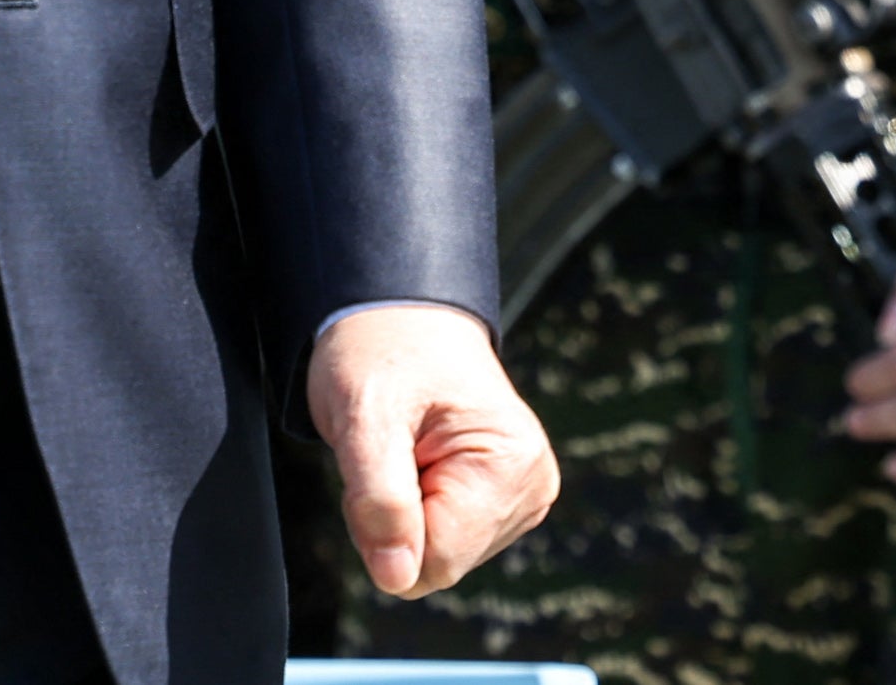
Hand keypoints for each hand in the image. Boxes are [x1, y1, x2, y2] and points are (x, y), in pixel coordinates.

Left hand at [305, 301, 555, 597]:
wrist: (400, 316)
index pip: (437, 560)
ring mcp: (522, 495)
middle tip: (385, 452)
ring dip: (401, 516)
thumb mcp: (365, 414)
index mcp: (511, 464)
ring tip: (402, 450)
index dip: (383, 528)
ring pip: (437, 558)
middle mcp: (531, 486)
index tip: (376, 463)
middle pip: (439, 564)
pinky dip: (414, 511)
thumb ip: (379, 500)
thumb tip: (396, 580)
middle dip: (393, 523)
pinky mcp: (504, 501)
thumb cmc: (383, 351)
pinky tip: (417, 460)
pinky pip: (443, 542)